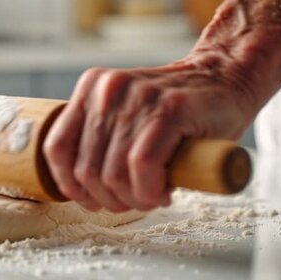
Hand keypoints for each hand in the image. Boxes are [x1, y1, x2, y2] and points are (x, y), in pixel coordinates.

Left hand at [43, 55, 256, 211]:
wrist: (225, 79)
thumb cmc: (174, 110)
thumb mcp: (123, 115)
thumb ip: (99, 139)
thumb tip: (78, 188)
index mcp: (90, 89)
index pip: (55, 147)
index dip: (68, 184)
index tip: (87, 198)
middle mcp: (107, 89)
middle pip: (86, 169)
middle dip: (109, 199)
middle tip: (132, 201)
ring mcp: (138, 97)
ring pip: (112, 173)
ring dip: (133, 199)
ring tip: (151, 196)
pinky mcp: (170, 109)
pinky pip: (141, 166)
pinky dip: (150, 191)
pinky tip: (163, 191)